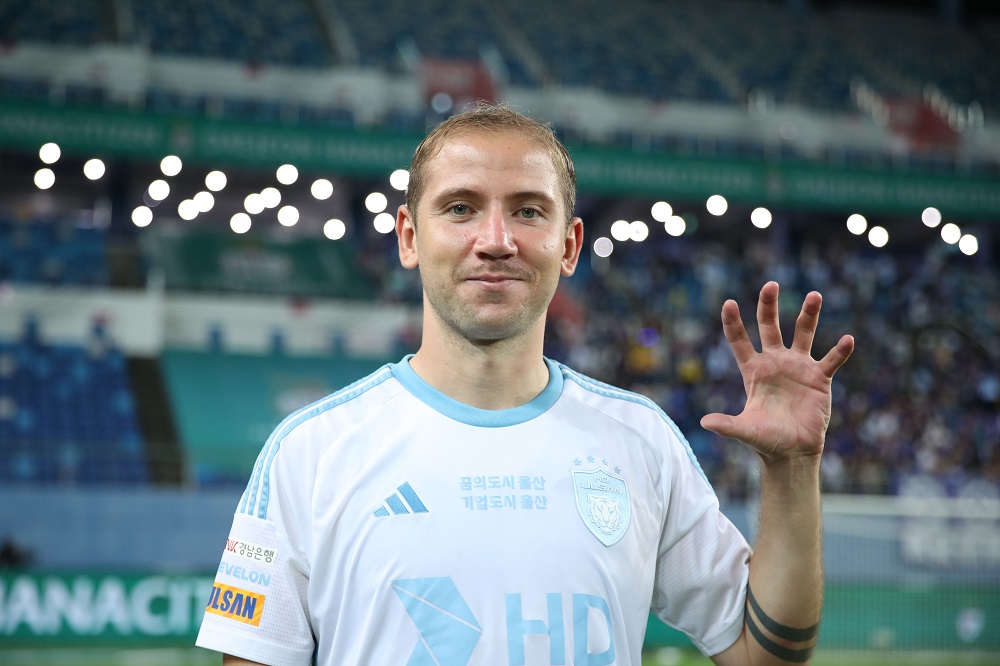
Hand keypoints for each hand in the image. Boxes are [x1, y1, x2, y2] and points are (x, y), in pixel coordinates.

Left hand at [700, 281, 853, 460]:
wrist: (792, 452)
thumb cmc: (765, 439)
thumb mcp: (745, 430)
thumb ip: (727, 425)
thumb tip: (705, 423)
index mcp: (753, 370)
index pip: (740, 340)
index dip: (733, 322)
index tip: (729, 303)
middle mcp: (775, 363)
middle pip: (770, 326)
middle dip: (769, 305)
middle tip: (771, 285)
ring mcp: (798, 367)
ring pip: (803, 334)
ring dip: (808, 315)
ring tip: (814, 296)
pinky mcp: (819, 378)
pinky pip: (831, 360)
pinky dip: (839, 351)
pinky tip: (847, 341)